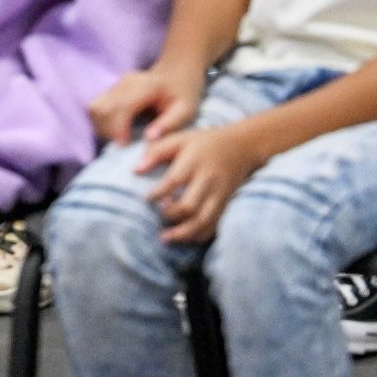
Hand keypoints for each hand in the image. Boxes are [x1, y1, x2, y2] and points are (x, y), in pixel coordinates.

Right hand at [90, 63, 203, 144]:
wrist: (177, 73)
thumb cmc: (183, 94)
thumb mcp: (185, 111)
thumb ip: (169, 124)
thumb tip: (148, 138)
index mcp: (145, 86)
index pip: (121, 107)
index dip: (118, 129)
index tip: (124, 145)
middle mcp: (126, 82)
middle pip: (103, 108)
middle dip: (109, 131)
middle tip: (125, 144)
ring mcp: (116, 84)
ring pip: (95, 108)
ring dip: (102, 127)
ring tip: (120, 138)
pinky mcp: (111, 89)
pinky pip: (95, 108)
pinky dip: (101, 122)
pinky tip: (117, 130)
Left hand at [139, 123, 260, 244]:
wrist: (241, 147)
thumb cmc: (203, 143)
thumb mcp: (180, 139)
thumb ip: (157, 152)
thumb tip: (135, 170)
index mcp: (194, 161)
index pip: (175, 180)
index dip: (158, 193)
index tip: (146, 199)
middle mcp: (208, 180)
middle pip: (190, 205)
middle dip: (170, 215)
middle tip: (156, 217)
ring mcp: (218, 195)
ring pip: (203, 221)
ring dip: (183, 233)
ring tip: (164, 237)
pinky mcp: (225, 205)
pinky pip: (213, 226)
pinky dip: (198, 236)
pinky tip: (183, 237)